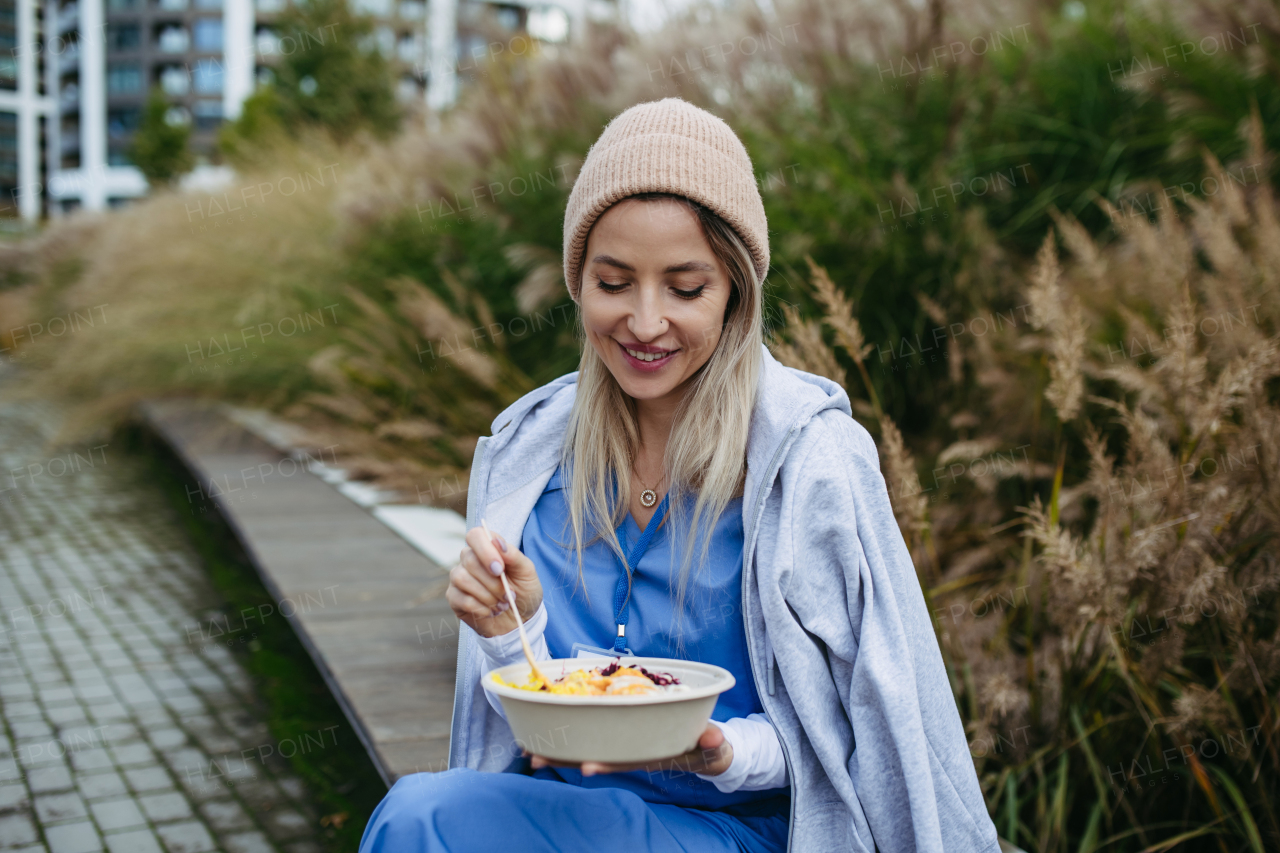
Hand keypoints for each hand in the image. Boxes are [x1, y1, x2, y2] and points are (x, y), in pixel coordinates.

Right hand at [446, 526, 543, 637]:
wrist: (520, 621)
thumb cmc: (524, 592)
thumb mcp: (527, 573)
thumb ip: (514, 556)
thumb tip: (497, 542)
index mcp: (488, 548)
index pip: (475, 535)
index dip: (485, 550)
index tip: (499, 569)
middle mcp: (470, 560)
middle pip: (469, 560)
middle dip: (492, 582)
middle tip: (509, 594)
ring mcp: (459, 578)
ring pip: (462, 578)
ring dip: (487, 596)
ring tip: (502, 605)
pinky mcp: (454, 598)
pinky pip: (460, 599)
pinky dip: (481, 608)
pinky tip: (492, 612)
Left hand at [527, 723, 732, 777]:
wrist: (704, 747)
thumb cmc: (707, 747)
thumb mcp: (712, 745)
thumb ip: (712, 742)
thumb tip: (714, 739)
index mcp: (652, 755)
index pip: (625, 761)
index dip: (605, 763)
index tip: (584, 766)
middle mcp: (632, 750)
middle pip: (596, 754)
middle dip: (566, 756)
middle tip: (534, 759)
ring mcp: (625, 741)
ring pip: (588, 744)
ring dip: (559, 746)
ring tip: (528, 747)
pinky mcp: (622, 729)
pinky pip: (593, 729)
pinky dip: (572, 727)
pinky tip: (549, 726)